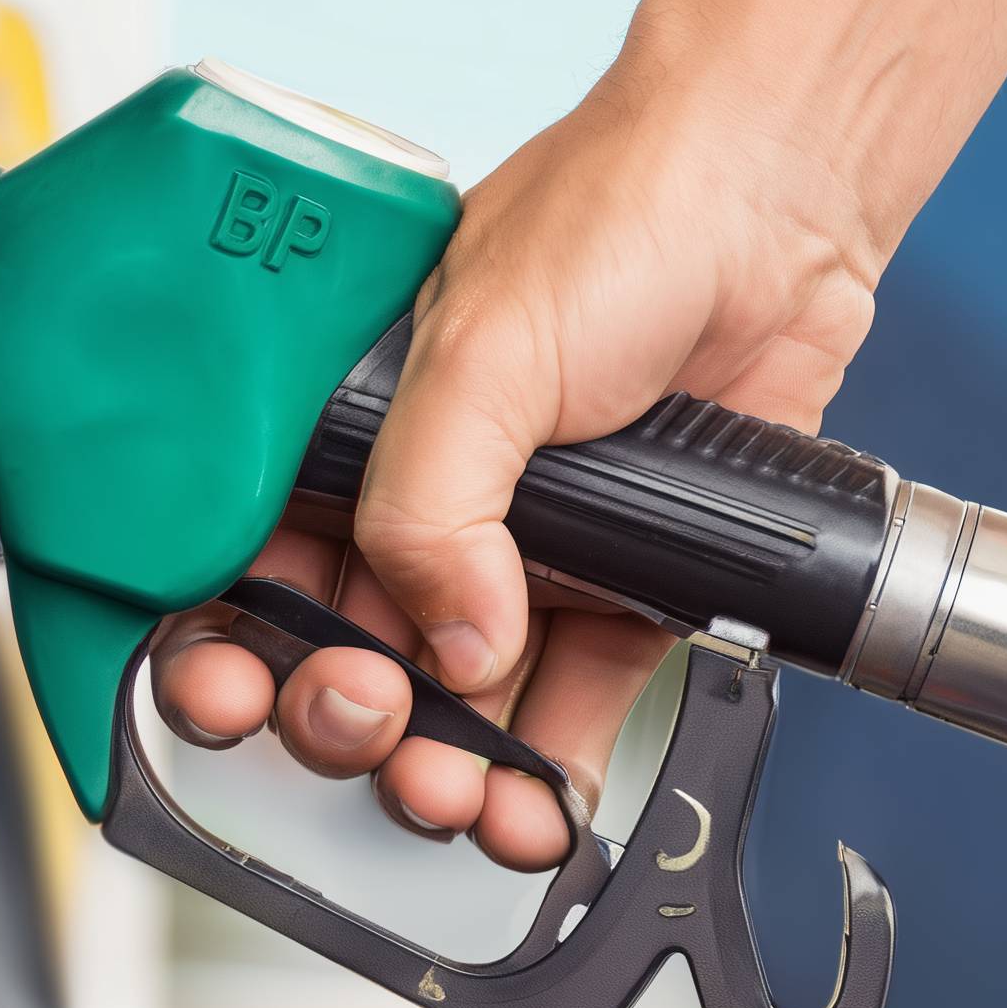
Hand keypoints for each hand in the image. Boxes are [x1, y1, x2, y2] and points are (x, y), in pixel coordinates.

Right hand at [153, 54, 882, 868]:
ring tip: (461, 797)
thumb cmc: (616, 219)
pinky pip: (565, 701)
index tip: (239, 698)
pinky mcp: (613, 584)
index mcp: (343, 441)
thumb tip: (450, 643)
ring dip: (444, 768)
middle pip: (339, 656)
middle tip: (373, 727)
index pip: (248, 570)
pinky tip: (536, 804)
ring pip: (450, 699)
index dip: (228, 648)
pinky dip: (548, 766)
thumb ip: (430, 505)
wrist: (778, 203)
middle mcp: (418, 505)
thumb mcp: (480, 350)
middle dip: (343, 718)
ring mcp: (514, 554)